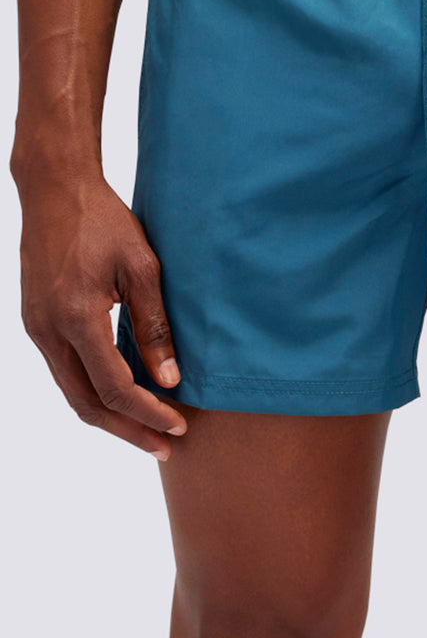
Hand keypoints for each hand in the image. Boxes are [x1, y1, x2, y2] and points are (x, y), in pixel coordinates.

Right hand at [16, 171, 187, 457]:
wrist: (55, 190)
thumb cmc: (105, 221)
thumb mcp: (143, 267)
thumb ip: (155, 326)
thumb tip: (170, 379)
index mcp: (77, 317)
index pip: (115, 388)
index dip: (148, 413)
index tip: (179, 424)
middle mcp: (49, 331)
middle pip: (87, 404)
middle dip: (128, 431)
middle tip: (165, 446)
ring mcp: (36, 329)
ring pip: (72, 392)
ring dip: (110, 417)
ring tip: (148, 430)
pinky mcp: (35, 322)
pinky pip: (64, 372)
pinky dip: (93, 392)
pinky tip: (122, 395)